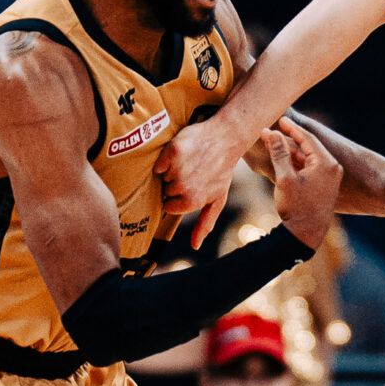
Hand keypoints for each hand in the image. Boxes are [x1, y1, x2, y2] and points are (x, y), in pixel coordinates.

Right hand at [161, 119, 250, 247]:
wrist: (226, 139)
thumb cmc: (222, 171)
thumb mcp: (217, 200)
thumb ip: (205, 223)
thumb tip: (195, 246)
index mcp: (192, 201)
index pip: (170, 207)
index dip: (178, 198)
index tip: (190, 188)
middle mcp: (184, 187)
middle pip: (165, 192)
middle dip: (175, 185)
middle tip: (192, 173)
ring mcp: (178, 169)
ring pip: (162, 178)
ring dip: (171, 172)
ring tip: (189, 164)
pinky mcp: (173, 151)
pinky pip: (159, 163)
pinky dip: (165, 160)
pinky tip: (181, 156)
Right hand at [265, 118, 343, 248]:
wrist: (304, 235)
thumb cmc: (296, 207)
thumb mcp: (285, 177)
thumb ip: (279, 152)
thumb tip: (270, 132)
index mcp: (326, 164)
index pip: (307, 138)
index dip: (291, 128)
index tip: (280, 120)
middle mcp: (331, 169)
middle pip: (306, 147)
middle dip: (286, 140)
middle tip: (267, 132)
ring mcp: (328, 179)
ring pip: (305, 158)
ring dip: (288, 152)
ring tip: (269, 144)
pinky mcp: (322, 187)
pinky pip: (307, 169)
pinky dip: (294, 164)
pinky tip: (280, 159)